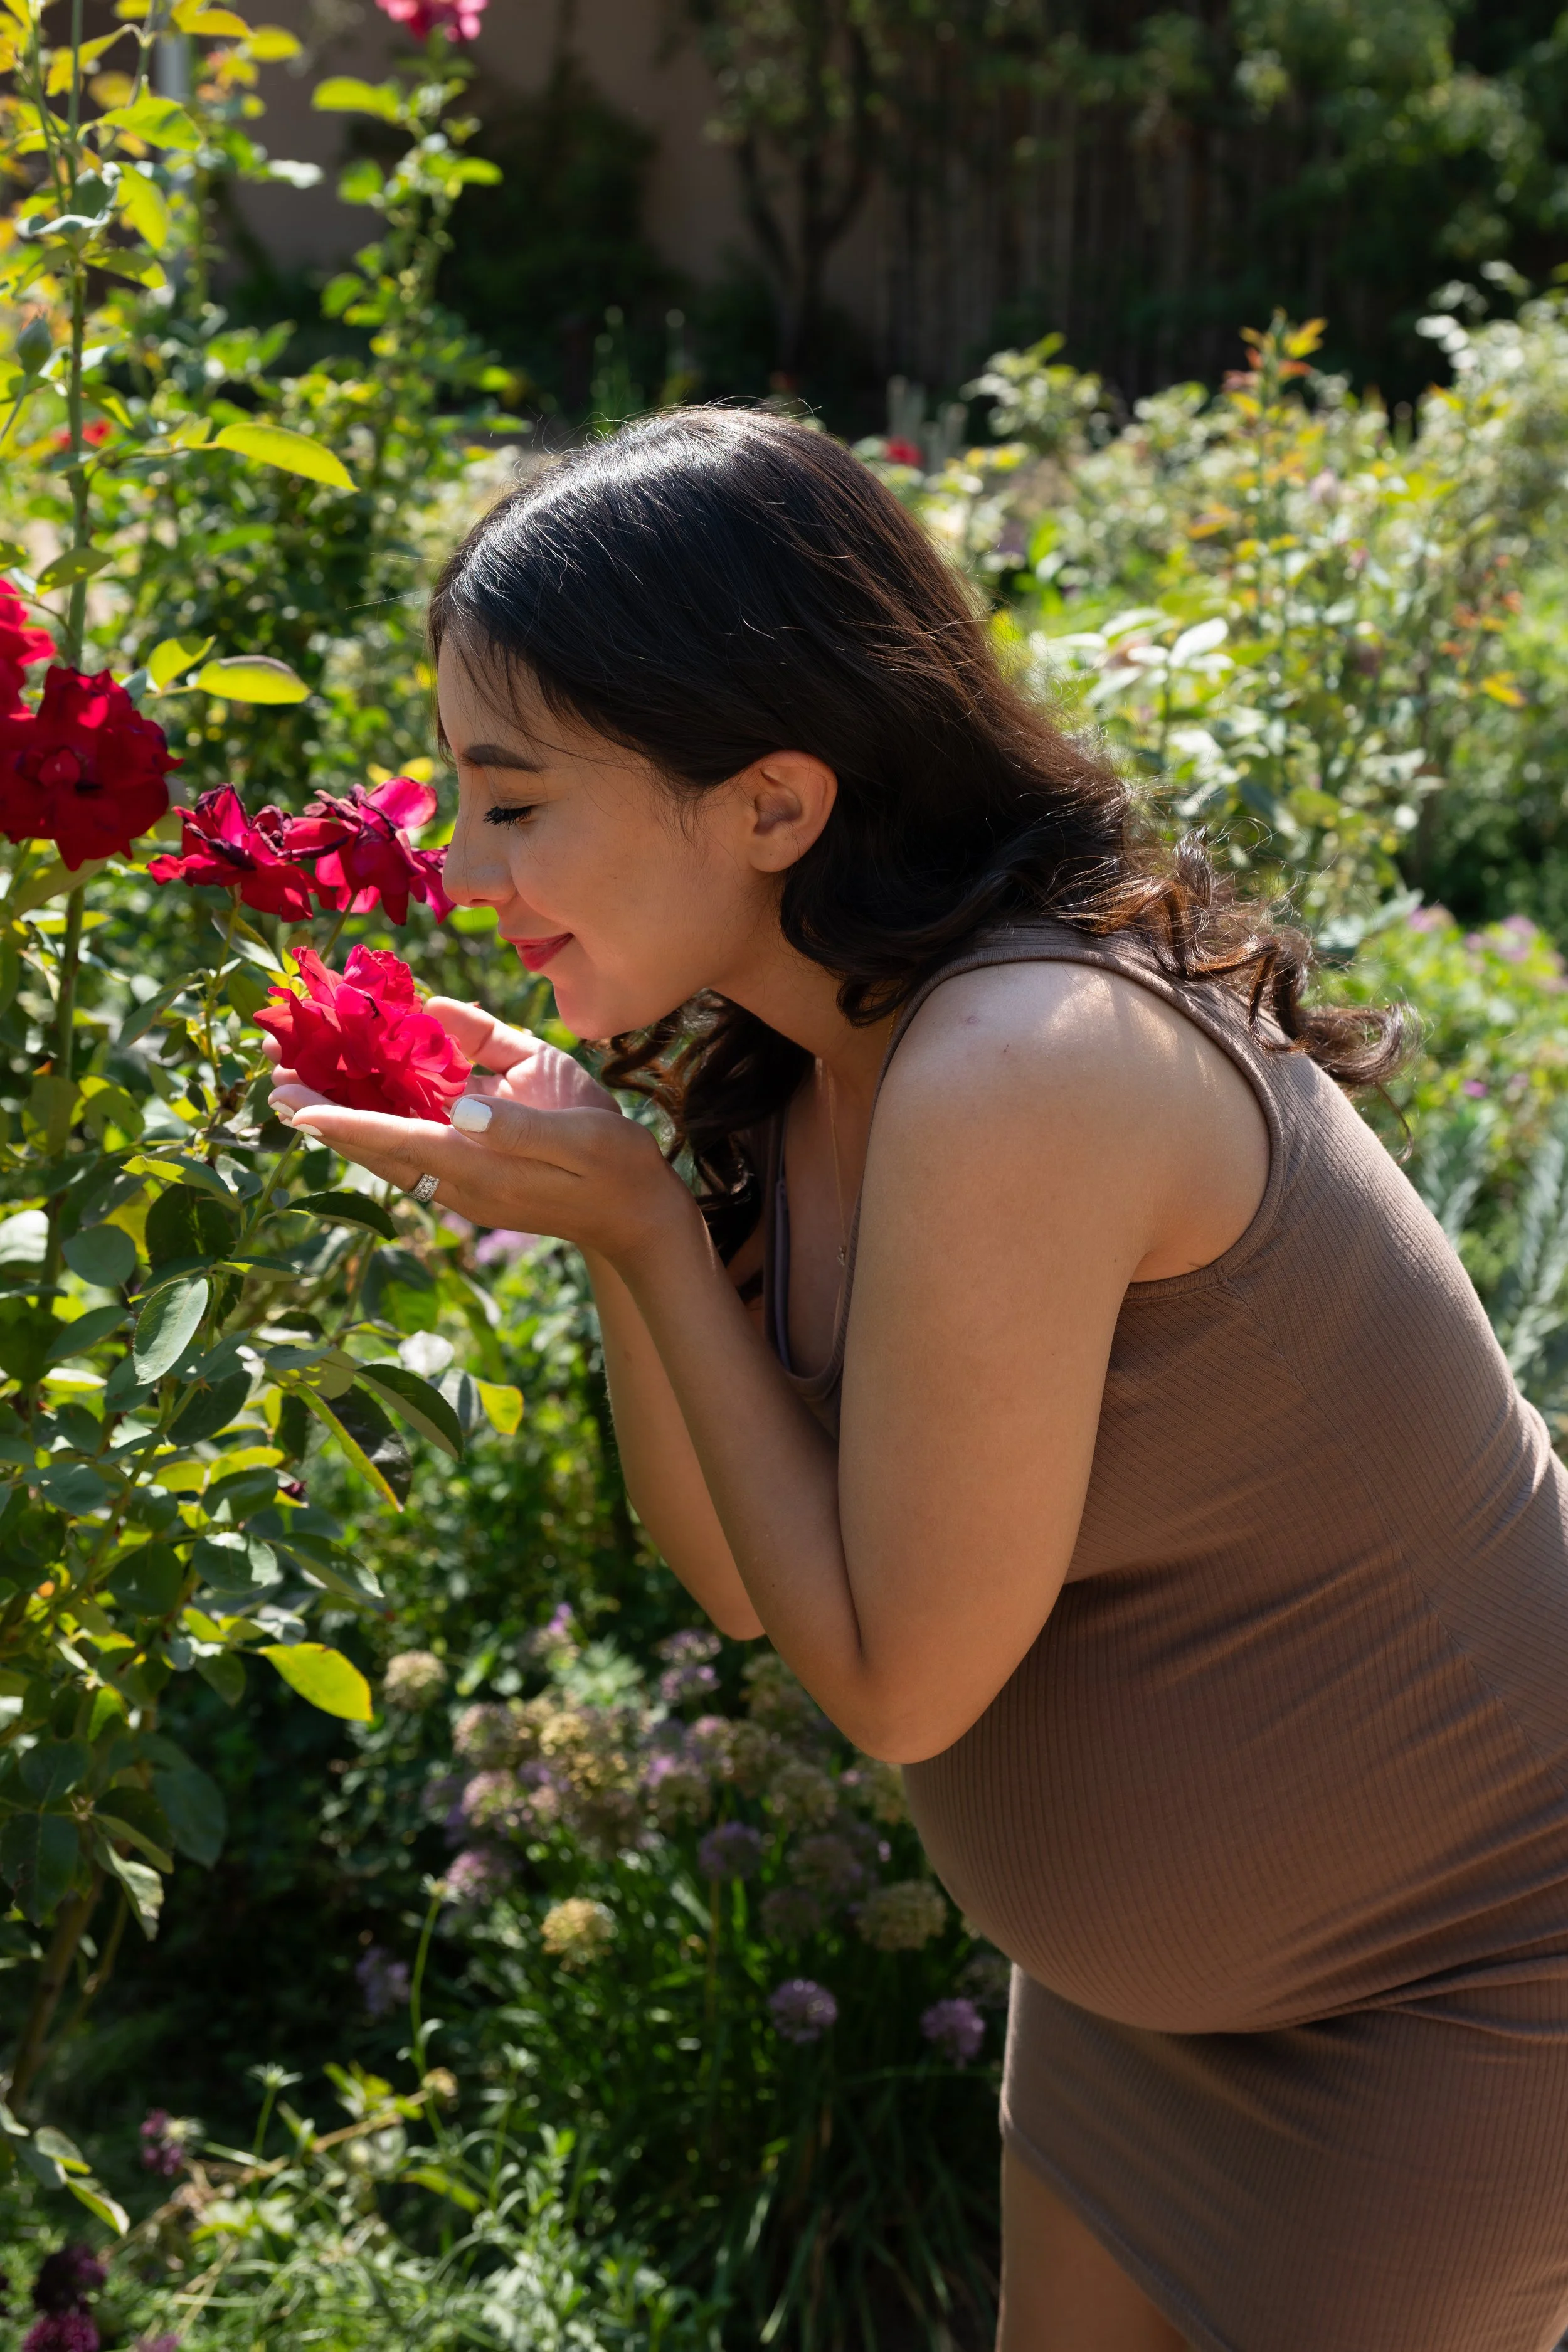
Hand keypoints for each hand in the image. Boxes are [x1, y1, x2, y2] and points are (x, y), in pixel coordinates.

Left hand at [265, 998, 688, 1264]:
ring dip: (340, 1113)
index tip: (293, 1107)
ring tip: (292, 1081)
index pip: (398, 1141)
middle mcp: (459, 1175)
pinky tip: (359, 1088)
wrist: (636, 1212)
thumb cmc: (616, 1165)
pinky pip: (413, 1141)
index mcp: (481, 1165)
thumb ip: (518, 1122)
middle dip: (322, 1112)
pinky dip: (379, 1115)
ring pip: (387, 1143)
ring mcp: (461, 1177)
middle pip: (375, 1144)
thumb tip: (460, 1106)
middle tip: (270, 1077)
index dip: (343, 1121)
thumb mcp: (581, 1133)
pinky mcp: (470, 1169)